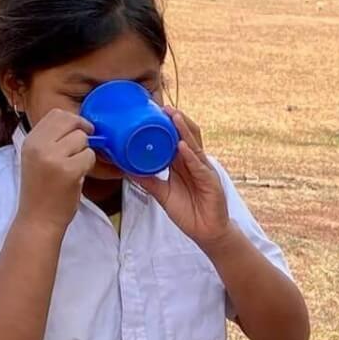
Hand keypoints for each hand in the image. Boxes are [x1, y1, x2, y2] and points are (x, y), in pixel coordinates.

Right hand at [15, 109, 96, 231]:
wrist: (38, 218)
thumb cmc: (42, 190)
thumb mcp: (37, 158)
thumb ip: (51, 140)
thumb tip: (77, 124)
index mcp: (30, 141)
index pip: (56, 114)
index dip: (74, 120)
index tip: (79, 131)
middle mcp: (38, 146)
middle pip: (70, 120)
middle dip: (83, 130)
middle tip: (86, 145)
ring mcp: (52, 158)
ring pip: (82, 139)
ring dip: (85, 151)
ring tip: (75, 167)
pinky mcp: (68, 170)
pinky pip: (89, 156)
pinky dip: (88, 165)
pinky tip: (78, 176)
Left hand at [133, 109, 232, 249]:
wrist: (206, 232)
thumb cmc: (188, 211)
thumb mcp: (162, 193)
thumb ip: (148, 180)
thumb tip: (127, 170)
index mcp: (184, 164)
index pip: (177, 139)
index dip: (169, 126)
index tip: (156, 112)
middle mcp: (195, 164)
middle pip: (188, 137)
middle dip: (178, 121)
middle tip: (165, 107)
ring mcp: (204, 171)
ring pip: (195, 147)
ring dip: (184, 131)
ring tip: (174, 117)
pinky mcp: (211, 183)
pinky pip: (199, 167)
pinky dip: (190, 156)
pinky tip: (182, 147)